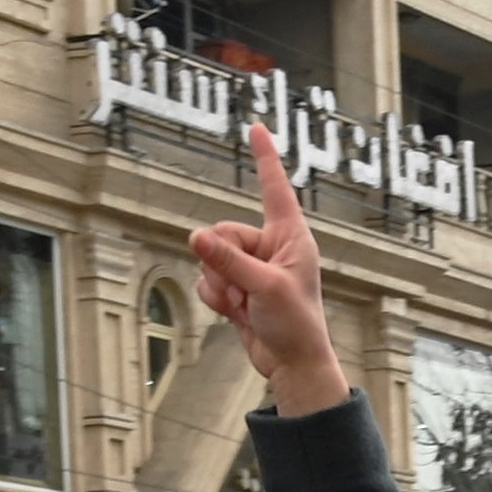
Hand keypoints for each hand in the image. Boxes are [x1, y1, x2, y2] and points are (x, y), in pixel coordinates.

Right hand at [186, 123, 349, 414]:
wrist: (291, 364)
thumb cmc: (295, 324)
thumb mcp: (264, 288)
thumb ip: (228, 261)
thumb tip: (196, 236)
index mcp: (290, 237)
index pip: (274, 188)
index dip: (264, 157)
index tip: (257, 127)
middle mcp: (271, 246)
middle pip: (223, 233)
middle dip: (223, 262)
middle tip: (244, 290)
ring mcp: (252, 267)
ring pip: (211, 258)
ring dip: (220, 285)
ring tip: (245, 305)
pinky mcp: (238, 287)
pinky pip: (208, 280)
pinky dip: (216, 297)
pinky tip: (236, 313)